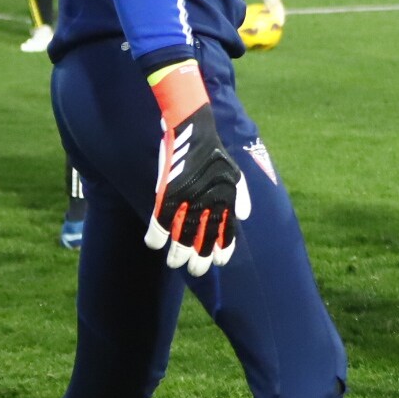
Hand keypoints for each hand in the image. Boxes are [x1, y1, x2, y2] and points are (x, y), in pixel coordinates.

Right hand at [143, 62, 249, 274]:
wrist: (193, 128)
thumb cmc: (213, 151)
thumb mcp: (234, 172)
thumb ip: (240, 196)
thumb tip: (244, 217)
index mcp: (225, 199)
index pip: (227, 231)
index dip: (223, 248)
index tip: (220, 261)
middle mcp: (208, 202)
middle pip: (203, 239)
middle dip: (200, 258)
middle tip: (196, 269)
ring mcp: (187, 199)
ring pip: (181, 236)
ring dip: (178, 253)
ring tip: (176, 264)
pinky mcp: (168, 192)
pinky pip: (160, 221)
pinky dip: (156, 235)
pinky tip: (154, 244)